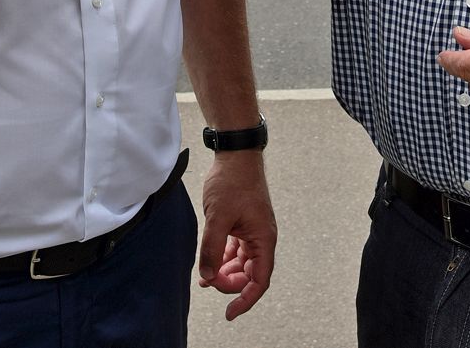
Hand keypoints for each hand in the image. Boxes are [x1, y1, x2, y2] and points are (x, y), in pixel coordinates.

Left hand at [196, 152, 275, 319]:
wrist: (235, 156)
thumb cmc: (232, 182)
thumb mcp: (218, 217)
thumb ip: (212, 249)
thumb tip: (208, 276)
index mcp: (263, 239)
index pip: (258, 280)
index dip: (245, 300)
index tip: (229, 313)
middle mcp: (262, 238)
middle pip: (249, 275)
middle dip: (230, 284)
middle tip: (208, 282)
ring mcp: (253, 232)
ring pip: (241, 264)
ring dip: (225, 273)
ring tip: (205, 278)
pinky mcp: (244, 225)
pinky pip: (236, 251)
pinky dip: (223, 259)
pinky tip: (209, 264)